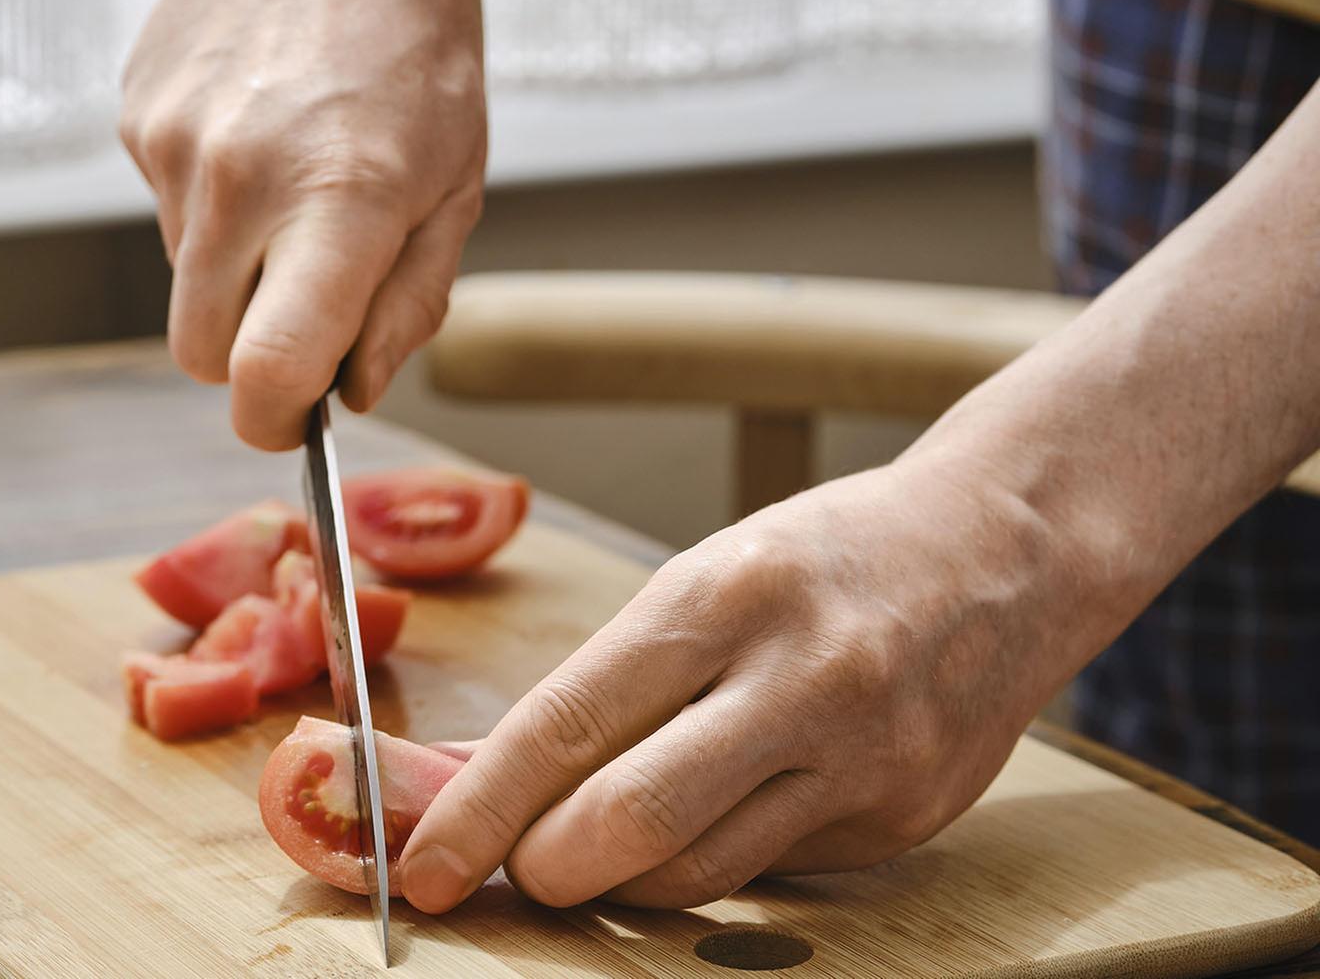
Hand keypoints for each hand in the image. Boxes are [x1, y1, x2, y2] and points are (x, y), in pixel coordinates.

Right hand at [119, 0, 486, 449]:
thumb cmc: (414, 41)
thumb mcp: (456, 181)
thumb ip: (409, 304)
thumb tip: (352, 389)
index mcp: (340, 199)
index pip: (267, 371)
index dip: (274, 421)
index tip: (291, 416)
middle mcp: (241, 176)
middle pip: (201, 353)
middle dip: (250, 353)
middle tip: (307, 296)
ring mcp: (175, 145)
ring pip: (186, 282)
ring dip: (235, 267)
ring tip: (292, 178)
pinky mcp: (137, 118)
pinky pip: (167, 211)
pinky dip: (209, 203)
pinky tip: (256, 135)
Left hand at [399, 455, 1127, 910]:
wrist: (1008, 550)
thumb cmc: (828, 558)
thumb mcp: (703, 580)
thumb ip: (604, 686)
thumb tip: (483, 774)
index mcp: (726, 595)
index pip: (569, 723)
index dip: (479, 808)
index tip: (421, 861)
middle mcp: (802, 679)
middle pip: (630, 821)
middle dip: (543, 866)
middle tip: (510, 870)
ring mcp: (865, 759)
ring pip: (694, 873)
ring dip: (618, 878)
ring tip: (594, 846)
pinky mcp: (904, 821)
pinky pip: (766, 872)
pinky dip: (710, 859)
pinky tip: (711, 813)